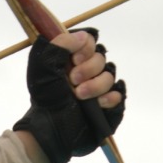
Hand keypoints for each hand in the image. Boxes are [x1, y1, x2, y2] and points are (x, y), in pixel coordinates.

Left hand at [13, 28, 125, 162]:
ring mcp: (99, 88)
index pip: (90, 41)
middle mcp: (88, 71)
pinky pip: (119, 94)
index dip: (85, 49)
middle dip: (88, 69)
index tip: (73, 60)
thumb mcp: (42, 65)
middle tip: (72, 81)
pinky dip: (109, 98)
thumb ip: (60, 43)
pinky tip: (97, 104)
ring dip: (95, 86)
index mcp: (73, 59)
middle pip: (102, 58)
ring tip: (79, 96)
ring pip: (110, 76)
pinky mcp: (109, 105)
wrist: (51, 127)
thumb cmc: (44, 97)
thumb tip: (84, 36)